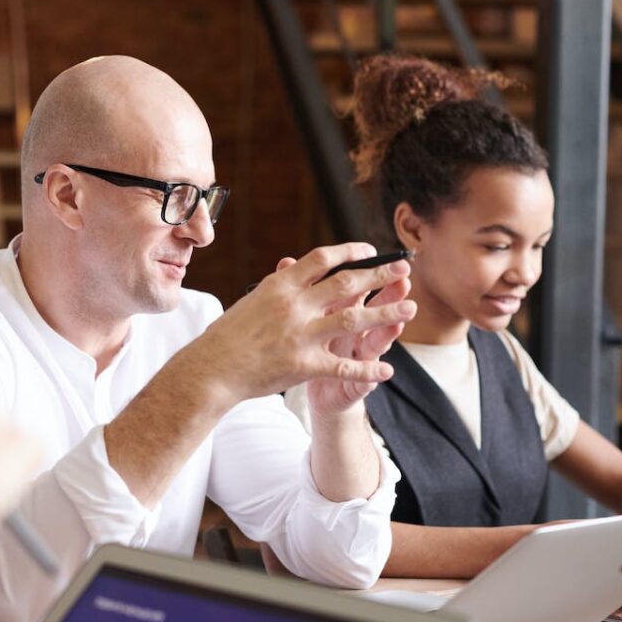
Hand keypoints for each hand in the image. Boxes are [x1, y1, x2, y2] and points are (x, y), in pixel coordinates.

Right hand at [191, 243, 415, 405]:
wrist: (211, 369)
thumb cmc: (227, 335)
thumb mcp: (253, 299)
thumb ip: (280, 285)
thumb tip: (294, 268)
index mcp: (281, 284)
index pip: (323, 258)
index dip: (351, 252)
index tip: (370, 251)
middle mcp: (294, 305)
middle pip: (347, 283)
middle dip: (380, 275)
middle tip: (403, 269)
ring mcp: (300, 335)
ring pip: (354, 320)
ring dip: (386, 313)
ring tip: (410, 309)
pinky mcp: (304, 365)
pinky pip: (344, 366)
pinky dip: (368, 369)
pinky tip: (387, 370)